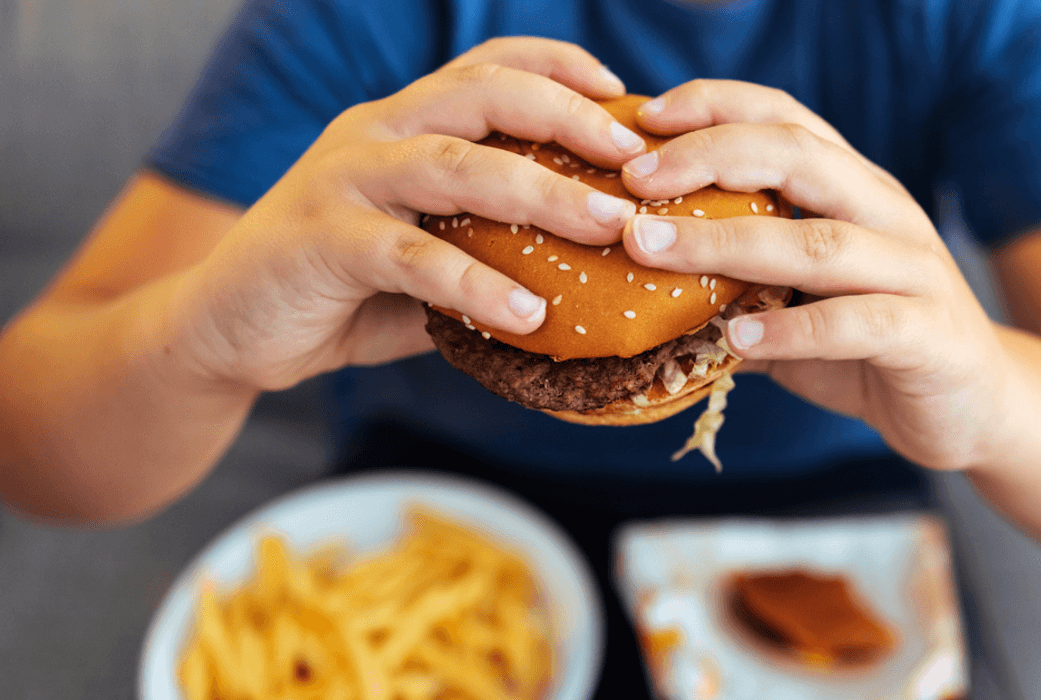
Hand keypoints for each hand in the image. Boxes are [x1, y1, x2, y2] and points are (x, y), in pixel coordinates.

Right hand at [167, 38, 646, 390]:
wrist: (224, 328)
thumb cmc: (338, 289)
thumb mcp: (421, 258)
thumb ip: (483, 249)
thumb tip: (583, 276)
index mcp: (403, 124)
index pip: (488, 68)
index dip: (558, 67)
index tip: (622, 93)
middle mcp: (376, 133)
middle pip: (484, 97)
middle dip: (569, 118)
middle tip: (635, 157)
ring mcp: (344, 180)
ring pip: (456, 165)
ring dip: (542, 193)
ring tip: (610, 227)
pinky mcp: (321, 240)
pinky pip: (412, 256)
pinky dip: (475, 284)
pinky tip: (530, 314)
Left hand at [619, 80, 1012, 470]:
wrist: (971, 406)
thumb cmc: (865, 347)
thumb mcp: (792, 301)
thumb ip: (730, 283)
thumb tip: (633, 280)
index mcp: (852, 188)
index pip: (784, 119)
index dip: (715, 107)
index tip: (644, 120)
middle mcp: (886, 212)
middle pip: (799, 158)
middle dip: (709, 158)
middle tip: (635, 180)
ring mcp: (914, 271)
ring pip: (819, 242)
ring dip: (727, 243)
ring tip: (653, 250)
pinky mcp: (930, 335)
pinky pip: (858, 323)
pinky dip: (792, 330)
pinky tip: (737, 339)